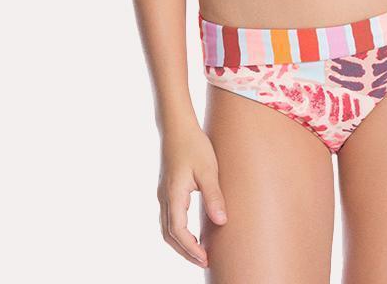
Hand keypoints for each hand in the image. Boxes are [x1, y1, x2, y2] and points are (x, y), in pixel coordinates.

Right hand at [157, 121, 227, 268]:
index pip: (178, 231)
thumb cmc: (194, 145)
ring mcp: (164, 193)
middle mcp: (165, 197)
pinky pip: (169, 217)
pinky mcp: (167, 189)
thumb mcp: (208, 170)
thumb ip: (214, 196)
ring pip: (167, 227)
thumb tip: (221, 221)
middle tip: (204, 261)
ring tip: (200, 250)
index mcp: (173, 195)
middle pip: (170, 235)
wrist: (177, 126)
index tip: (206, 258)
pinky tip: (193, 230)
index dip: (191, 248)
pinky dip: (179, 231)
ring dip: (181, 243)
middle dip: (185, 251)